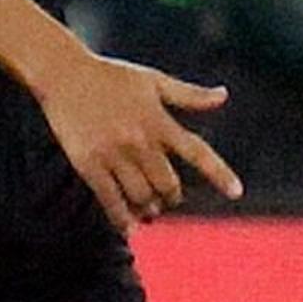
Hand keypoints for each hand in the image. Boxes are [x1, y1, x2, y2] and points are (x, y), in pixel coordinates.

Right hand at [31, 54, 243, 228]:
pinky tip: (129, 228)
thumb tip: (224, 96)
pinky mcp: (89, 164)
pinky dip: (122, 218)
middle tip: (169, 199)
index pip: (197, 152)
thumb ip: (189, 95)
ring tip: (150, 212)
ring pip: (142, 196)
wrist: (65, 73)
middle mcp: (140, 140)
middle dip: (172, 197)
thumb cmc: (111, 76)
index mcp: (159, 121)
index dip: (219, 174)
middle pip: (168, 184)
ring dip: (149, 210)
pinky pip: (110, 200)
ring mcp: (114, 154)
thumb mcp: (153, 81)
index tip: (237, 192)